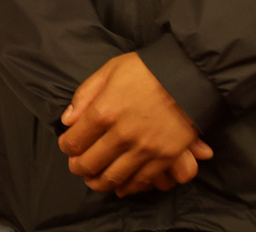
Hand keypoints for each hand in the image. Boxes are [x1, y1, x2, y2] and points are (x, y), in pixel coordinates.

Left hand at [57, 52, 212, 195]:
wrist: (189, 74)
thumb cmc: (146, 69)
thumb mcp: (109, 71)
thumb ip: (85, 96)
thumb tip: (67, 120)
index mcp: (103, 112)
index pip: (74, 142)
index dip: (67, 147)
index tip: (68, 145)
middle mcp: (121, 136)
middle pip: (90, 164)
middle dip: (78, 167)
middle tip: (77, 166)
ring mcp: (144, 150)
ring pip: (113, 178)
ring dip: (98, 182)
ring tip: (94, 179)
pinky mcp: (165, 158)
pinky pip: (140, 181)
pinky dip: (127, 186)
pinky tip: (120, 184)